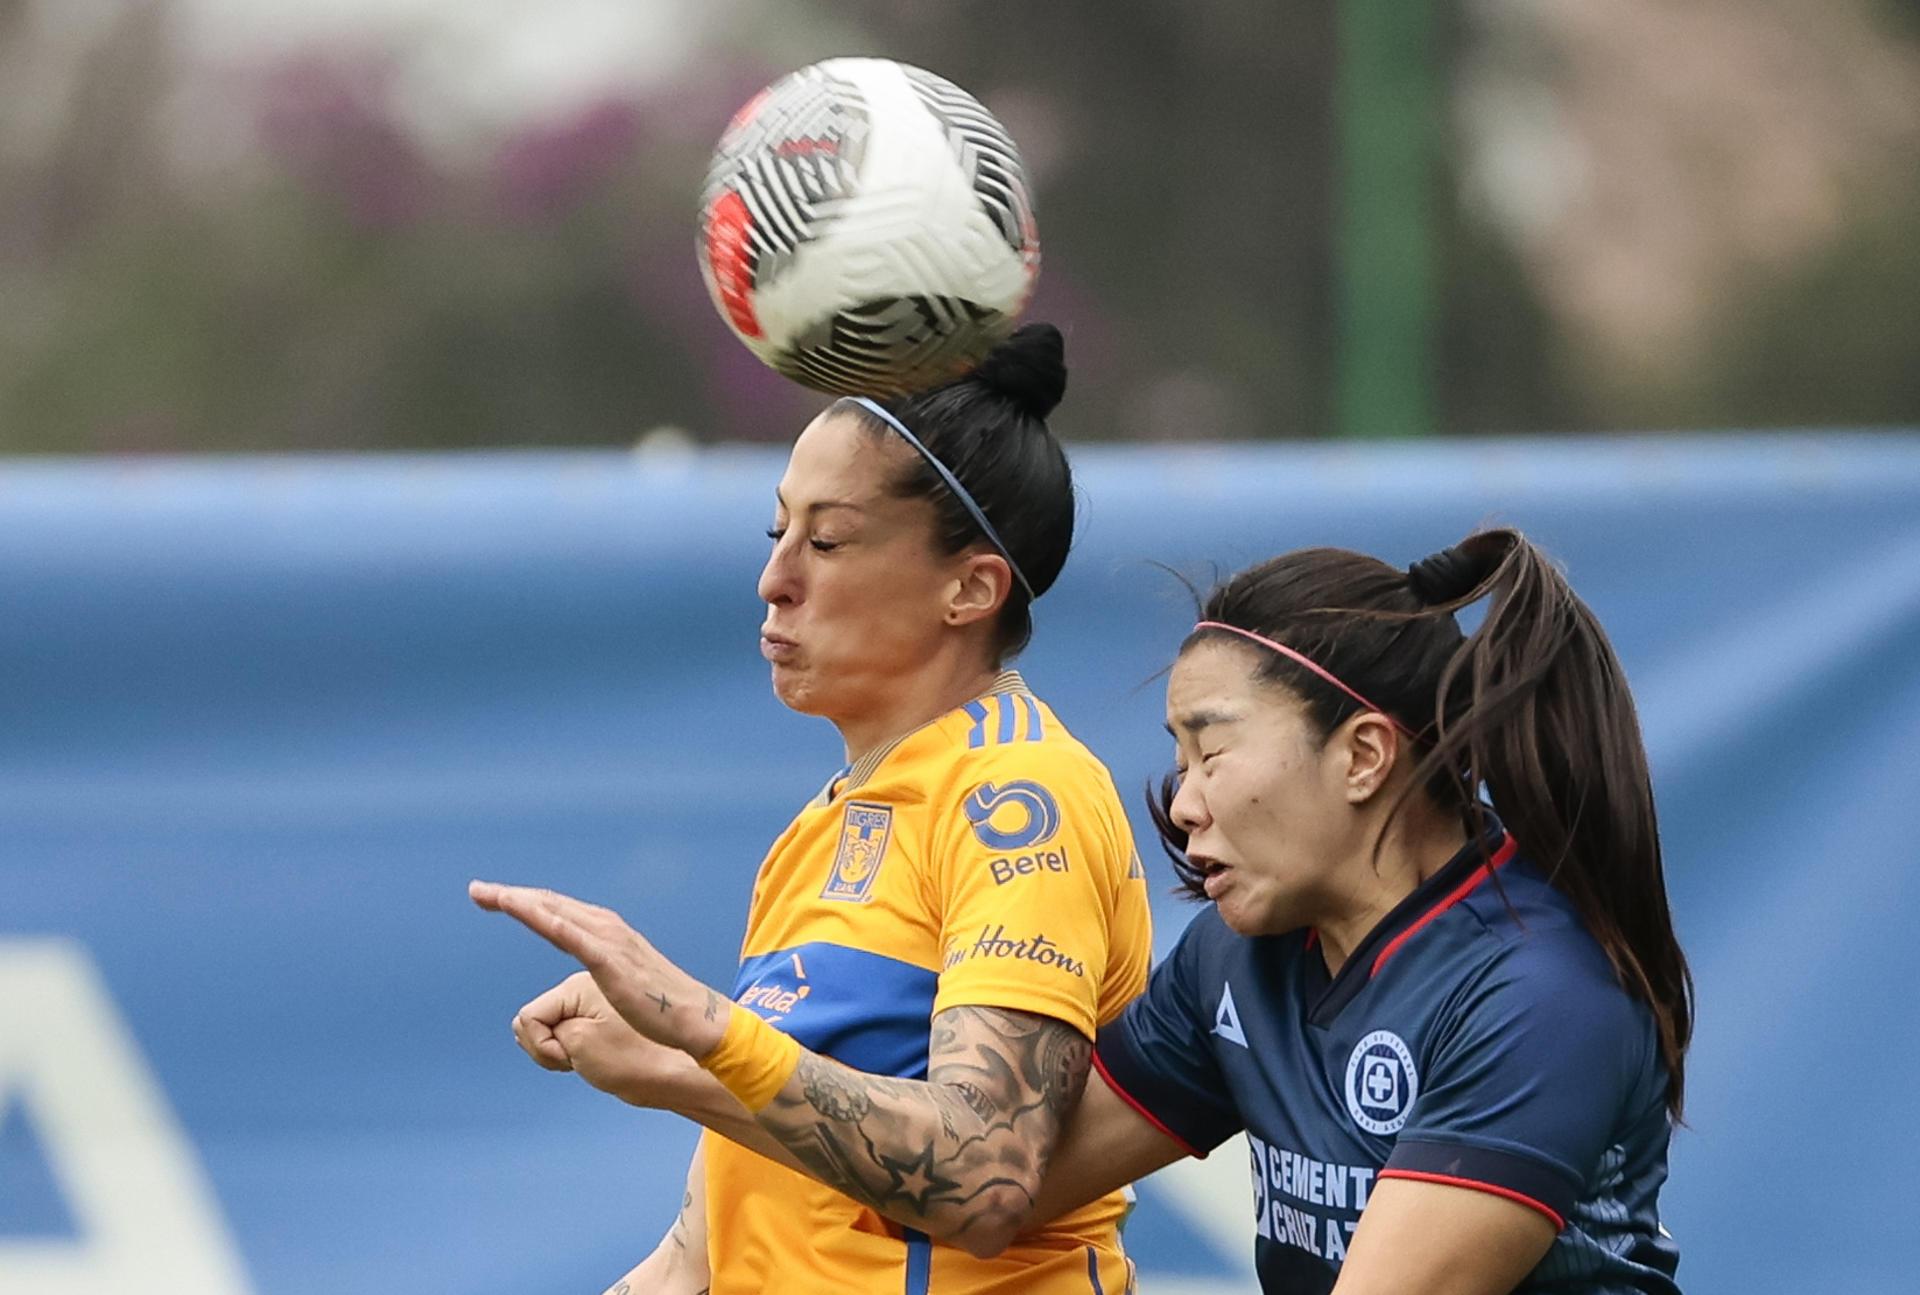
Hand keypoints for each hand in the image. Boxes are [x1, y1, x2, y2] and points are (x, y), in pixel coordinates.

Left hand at [469, 881, 727, 1058]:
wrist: (691, 1016)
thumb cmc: (657, 1005)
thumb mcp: (622, 979)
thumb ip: (604, 966)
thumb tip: (593, 970)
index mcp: (605, 931)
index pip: (555, 909)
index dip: (523, 901)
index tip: (491, 896)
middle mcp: (605, 928)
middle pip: (549, 905)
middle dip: (511, 896)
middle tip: (476, 890)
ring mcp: (609, 942)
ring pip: (558, 914)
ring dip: (524, 903)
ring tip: (493, 895)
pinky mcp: (612, 963)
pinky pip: (574, 938)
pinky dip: (551, 922)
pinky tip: (528, 912)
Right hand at [514, 971, 707, 1107]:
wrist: (681, 1070)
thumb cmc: (638, 1059)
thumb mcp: (581, 1045)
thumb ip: (545, 1030)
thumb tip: (537, 1024)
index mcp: (581, 983)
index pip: (530, 1016)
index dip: (543, 1046)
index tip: (571, 1058)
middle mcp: (585, 984)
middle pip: (534, 1016)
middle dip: (545, 1045)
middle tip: (574, 1061)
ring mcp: (594, 999)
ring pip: (547, 1026)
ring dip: (555, 1049)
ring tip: (586, 1060)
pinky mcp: (601, 1016)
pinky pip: (564, 1029)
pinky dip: (565, 1048)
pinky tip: (584, 1058)